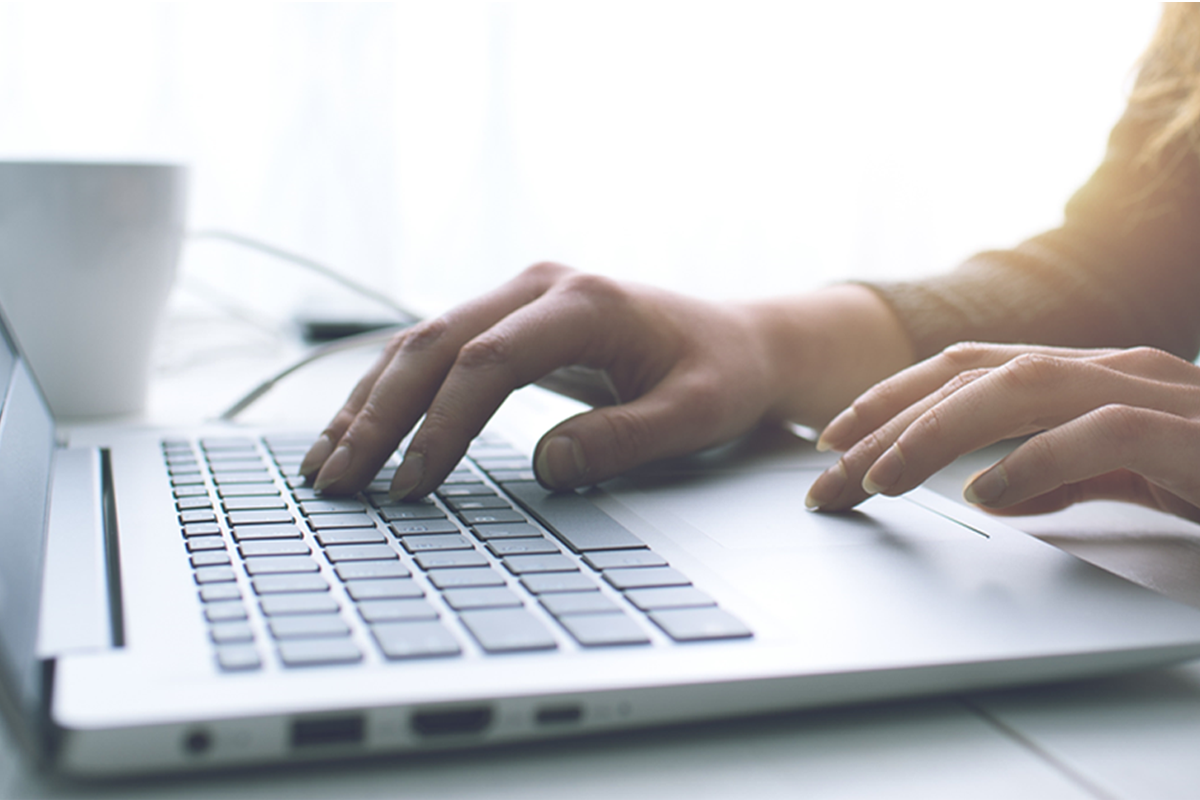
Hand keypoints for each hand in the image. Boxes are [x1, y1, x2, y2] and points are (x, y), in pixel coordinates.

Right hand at [298, 263, 783, 498]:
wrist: (737, 339)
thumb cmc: (721, 374)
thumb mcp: (696, 415)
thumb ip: (626, 439)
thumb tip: (548, 466)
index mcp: (585, 303)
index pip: (490, 361)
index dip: (443, 424)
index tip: (412, 484)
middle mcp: (539, 287)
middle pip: (434, 345)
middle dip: (379, 416)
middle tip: (339, 481)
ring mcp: (519, 297)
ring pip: (420, 344)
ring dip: (369, 405)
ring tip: (325, 465)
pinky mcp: (510, 319)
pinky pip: (436, 353)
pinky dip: (391, 394)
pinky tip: (358, 431)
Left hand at [805, 343, 1199, 522]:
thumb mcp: (1132, 481)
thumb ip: (1069, 472)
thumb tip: (996, 487)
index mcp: (1091, 377)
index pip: (969, 371)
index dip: (892, 399)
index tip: (832, 441)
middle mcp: (1115, 371)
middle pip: (974, 374)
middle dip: (888, 420)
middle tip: (827, 472)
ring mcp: (1158, 395)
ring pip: (1023, 388)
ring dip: (938, 431)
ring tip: (879, 478)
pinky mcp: (1194, 436)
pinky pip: (1102, 437)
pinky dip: (1036, 465)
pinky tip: (985, 500)